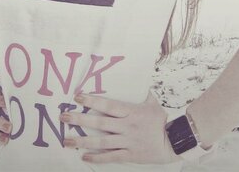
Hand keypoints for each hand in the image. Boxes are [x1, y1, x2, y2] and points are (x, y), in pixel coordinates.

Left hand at [60, 91, 180, 164]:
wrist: (175, 141)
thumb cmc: (162, 120)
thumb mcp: (152, 103)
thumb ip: (141, 93)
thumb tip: (138, 80)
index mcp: (130, 111)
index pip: (107, 105)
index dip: (91, 101)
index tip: (77, 97)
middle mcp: (126, 126)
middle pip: (99, 123)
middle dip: (79, 120)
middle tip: (63, 117)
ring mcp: (127, 141)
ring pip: (101, 142)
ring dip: (82, 142)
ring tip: (66, 141)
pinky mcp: (130, 155)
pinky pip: (111, 157)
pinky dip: (97, 158)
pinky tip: (84, 156)